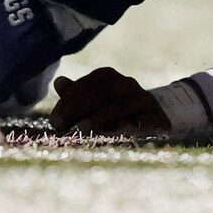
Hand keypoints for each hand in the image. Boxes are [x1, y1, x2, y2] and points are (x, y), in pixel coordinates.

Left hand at [49, 67, 171, 137]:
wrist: (153, 111)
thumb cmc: (113, 106)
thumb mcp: (94, 98)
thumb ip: (75, 94)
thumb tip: (59, 82)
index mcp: (106, 77)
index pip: (84, 86)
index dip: (68, 103)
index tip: (56, 122)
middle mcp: (124, 84)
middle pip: (100, 93)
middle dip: (79, 109)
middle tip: (62, 127)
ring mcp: (141, 99)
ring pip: (121, 106)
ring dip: (102, 117)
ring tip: (85, 127)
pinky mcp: (156, 116)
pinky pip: (143, 121)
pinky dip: (129, 127)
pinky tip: (117, 135)